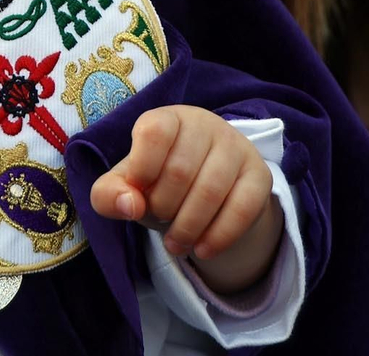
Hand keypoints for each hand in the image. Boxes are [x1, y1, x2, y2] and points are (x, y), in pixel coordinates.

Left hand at [90, 105, 283, 293]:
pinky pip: (242, 208)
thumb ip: (109, 194)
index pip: (154, 132)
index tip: (139, 192)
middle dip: (163, 207)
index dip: (142, 169)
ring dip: (188, 228)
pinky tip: (203, 249)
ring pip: (211, 191)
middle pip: (180, 170)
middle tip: (160, 220)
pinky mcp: (259, 174)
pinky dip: (218, 237)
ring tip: (176, 244)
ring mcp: (236, 146)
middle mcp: (205, 124)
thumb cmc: (157, 183)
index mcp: (168, 119)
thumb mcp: (126, 187)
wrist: (203, 195)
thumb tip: (129, 205)